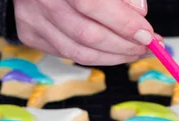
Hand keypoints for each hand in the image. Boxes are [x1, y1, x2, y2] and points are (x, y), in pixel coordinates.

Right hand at [12, 0, 155, 65]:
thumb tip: (140, 13)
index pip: (93, 5)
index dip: (124, 23)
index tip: (148, 34)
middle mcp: (43, 0)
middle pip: (88, 35)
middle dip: (124, 46)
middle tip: (146, 46)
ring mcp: (33, 19)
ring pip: (79, 53)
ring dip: (113, 57)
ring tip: (134, 52)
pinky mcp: (30, 34)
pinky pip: (68, 54)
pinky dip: (96, 57)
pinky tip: (112, 51)